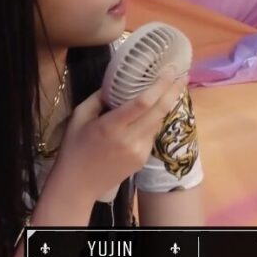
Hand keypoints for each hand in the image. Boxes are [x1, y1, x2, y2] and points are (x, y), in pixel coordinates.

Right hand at [51, 66, 186, 200]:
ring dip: (168, 104)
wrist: (77, 186)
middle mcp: (129, 139)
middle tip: (182, 74)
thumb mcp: (78, 118)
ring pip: (159, 122)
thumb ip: (98, 98)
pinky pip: (153, 134)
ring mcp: (139, 151)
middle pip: (159, 111)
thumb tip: (116, 83)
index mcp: (110, 127)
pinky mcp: (143, 160)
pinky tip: (156, 110)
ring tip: (173, 87)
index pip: (143, 103)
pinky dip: (156, 120)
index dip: (160, 85)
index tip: (170, 70)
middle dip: (174, 90)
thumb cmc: (73, 149)